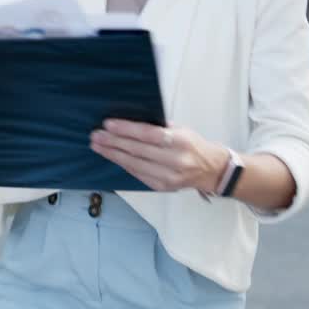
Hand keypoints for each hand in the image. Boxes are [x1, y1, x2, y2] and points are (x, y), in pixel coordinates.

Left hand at [89, 119, 224, 193]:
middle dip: (114, 142)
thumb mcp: (181, 129)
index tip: (108, 124)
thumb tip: (130, 120)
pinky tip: (111, 156)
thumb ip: (159, 126)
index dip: (127, 130)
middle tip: (96, 135)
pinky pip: (137, 174)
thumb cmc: (193, 145)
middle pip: (138, 151)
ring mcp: (168, 177)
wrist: (211, 170)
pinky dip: (123, 164)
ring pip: (134, 165)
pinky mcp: (162, 187)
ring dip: (113, 154)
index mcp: (181, 141)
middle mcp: (175, 161)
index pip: (149, 135)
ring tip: (97, 146)